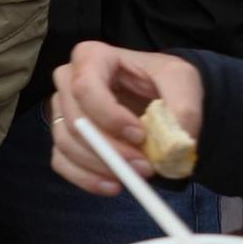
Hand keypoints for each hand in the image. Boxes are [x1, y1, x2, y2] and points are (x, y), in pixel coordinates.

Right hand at [49, 41, 203, 195]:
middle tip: (145, 167)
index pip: (84, 87)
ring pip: (66, 143)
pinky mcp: (63, 136)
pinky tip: (113, 186)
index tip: (140, 136)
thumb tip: (176, 139)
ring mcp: (62, 110)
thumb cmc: (163, 82)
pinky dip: (84, 178)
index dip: (108, 116)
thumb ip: (183, 106)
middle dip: (109, 149)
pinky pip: (61, 161)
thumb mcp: (182, 81)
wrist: (159, 98)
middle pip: (74, 119)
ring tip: (137, 176)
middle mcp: (67, 81)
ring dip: (101, 166)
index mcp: (90, 57)